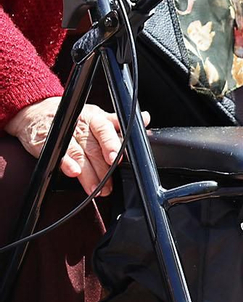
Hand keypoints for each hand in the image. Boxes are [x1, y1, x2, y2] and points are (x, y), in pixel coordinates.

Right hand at [3, 97, 141, 195]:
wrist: (37, 112)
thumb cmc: (75, 118)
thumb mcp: (98, 116)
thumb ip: (119, 122)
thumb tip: (146, 118)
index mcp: (95, 118)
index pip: (106, 130)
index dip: (112, 144)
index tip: (118, 160)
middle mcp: (80, 125)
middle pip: (93, 148)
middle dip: (102, 169)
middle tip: (109, 186)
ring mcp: (62, 133)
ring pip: (78, 154)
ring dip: (87, 173)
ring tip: (95, 189)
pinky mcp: (45, 142)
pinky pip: (56, 154)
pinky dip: (65, 163)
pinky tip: (73, 172)